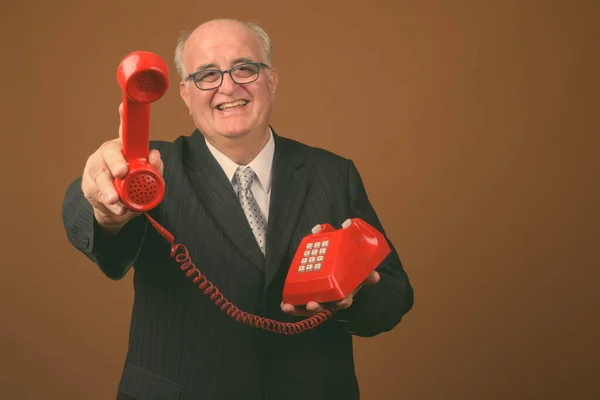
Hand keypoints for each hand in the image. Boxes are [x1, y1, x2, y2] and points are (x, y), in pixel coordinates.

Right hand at [81, 103, 163, 234]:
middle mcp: (107, 155)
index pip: (124, 131)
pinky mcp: (89, 187)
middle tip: (122, 172)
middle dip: (116, 163)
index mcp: (123, 149)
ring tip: (115, 200)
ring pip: (100, 177)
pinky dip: (111, 205)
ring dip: (109, 189)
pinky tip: (118, 209)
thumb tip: (154, 155)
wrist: (114, 209)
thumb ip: (154, 167)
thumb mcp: (148, 177)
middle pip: (108, 154)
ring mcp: (95, 170)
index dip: (123, 117)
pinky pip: (98, 194)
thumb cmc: (132, 186)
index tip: (122, 106)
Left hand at [280, 271, 379, 316]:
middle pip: (323, 308)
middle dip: (316, 308)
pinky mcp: (305, 297)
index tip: (340, 303)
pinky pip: (298, 305)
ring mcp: (317, 300)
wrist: (336, 268)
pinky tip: (284, 305)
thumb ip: (365, 273)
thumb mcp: (357, 272)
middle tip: (311, 304)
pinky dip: (291, 306)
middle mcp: (329, 301)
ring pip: (308, 309)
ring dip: (299, 310)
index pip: (344, 302)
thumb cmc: (347, 273)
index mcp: (343, 295)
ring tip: (289, 307)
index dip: (341, 303)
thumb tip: (375, 276)